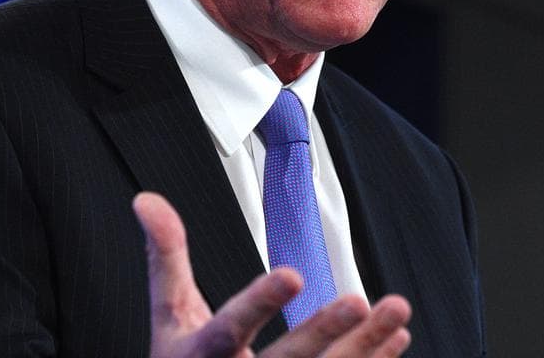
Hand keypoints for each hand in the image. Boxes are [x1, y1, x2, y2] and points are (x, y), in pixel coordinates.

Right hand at [133, 192, 411, 356]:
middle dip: (324, 333)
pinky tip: (395, 339)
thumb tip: (148, 200)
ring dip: (366, 345)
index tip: (291, 274)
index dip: (260, 303)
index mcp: (202, 357)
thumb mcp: (169, 316)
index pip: (229, 329)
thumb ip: (166, 258)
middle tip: (357, 301)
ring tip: (395, 311)